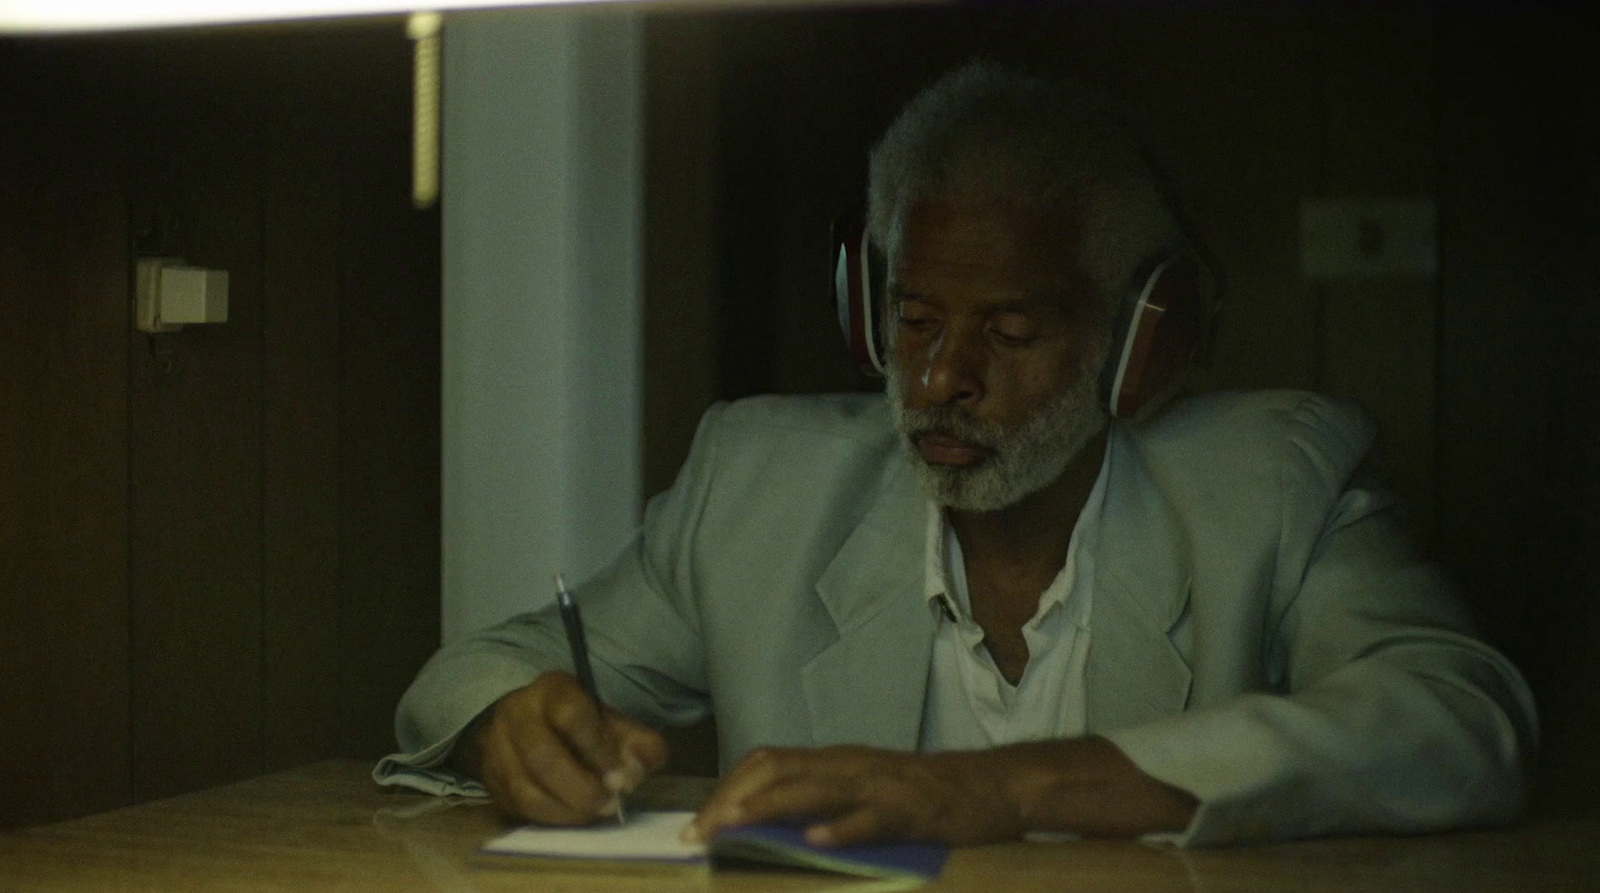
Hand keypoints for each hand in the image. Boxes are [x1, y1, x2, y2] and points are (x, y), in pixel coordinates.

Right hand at [455, 671, 667, 823]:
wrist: (525, 725)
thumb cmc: (577, 723)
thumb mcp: (611, 720)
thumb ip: (638, 741)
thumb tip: (639, 767)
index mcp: (552, 690)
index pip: (571, 715)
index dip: (598, 749)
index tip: (621, 776)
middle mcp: (517, 715)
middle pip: (543, 757)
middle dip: (582, 788)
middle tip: (611, 804)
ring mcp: (497, 750)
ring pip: (526, 790)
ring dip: (567, 810)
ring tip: (596, 813)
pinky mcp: (491, 782)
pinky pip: (518, 809)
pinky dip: (551, 819)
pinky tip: (574, 817)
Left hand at [686, 737, 1196, 846]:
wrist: (993, 787)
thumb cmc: (924, 797)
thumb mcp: (864, 792)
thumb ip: (821, 802)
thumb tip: (769, 830)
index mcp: (834, 760)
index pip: (766, 761)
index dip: (727, 788)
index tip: (697, 824)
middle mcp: (848, 763)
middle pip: (777, 769)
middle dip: (733, 800)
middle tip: (700, 833)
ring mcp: (878, 783)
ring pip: (814, 787)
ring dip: (769, 807)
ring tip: (734, 827)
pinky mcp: (910, 807)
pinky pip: (871, 816)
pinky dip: (840, 827)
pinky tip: (815, 841)